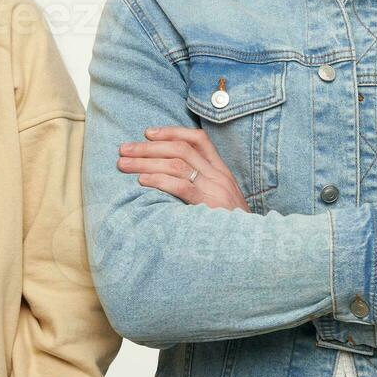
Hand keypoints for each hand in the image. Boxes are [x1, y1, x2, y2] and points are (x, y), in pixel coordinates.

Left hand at [117, 126, 250, 211]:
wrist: (253, 245)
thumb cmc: (230, 224)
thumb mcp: (221, 198)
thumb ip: (202, 185)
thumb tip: (169, 177)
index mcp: (221, 170)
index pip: (198, 139)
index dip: (172, 132)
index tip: (148, 132)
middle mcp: (218, 175)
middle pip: (181, 149)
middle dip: (148, 147)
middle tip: (124, 148)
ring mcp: (215, 189)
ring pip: (176, 164)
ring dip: (146, 162)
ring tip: (124, 164)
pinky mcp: (209, 205)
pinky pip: (181, 186)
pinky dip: (159, 180)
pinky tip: (142, 181)